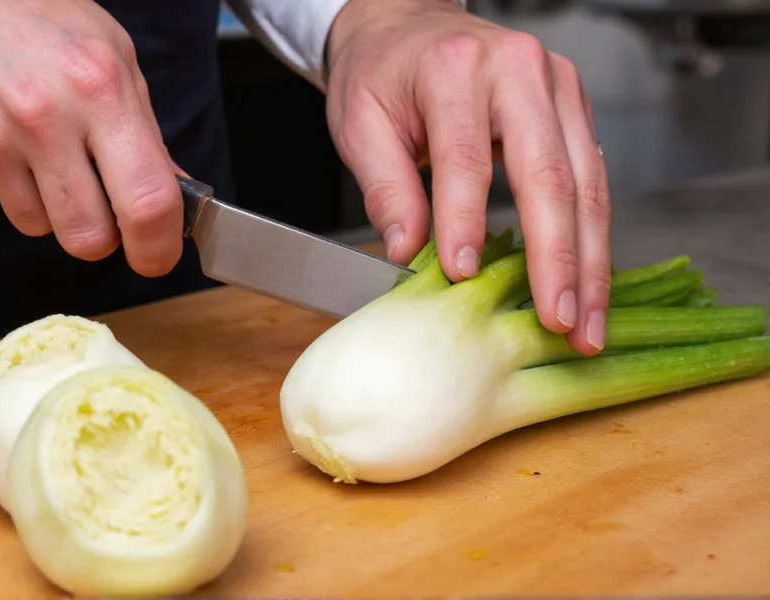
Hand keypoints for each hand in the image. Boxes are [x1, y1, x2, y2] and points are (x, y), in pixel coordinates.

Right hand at [0, 0, 183, 276]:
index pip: (147, 201)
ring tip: (42, 150)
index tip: (158, 256)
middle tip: (101, 207)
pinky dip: (7, 185)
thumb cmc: (33, 14)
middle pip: (89, 238)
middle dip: (103, 236)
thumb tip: (177, 193)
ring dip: (51, 207)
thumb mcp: (112, 56)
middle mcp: (42, 118)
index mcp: (99, 90)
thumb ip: (146, 132)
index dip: (159, 247)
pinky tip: (3, 139)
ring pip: (40, 228)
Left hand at [325, 0, 610, 355]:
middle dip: (558, 258)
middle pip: (550, 174)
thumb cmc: (382, 74)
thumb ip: (384, 187)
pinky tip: (589, 280)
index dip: (466, 222)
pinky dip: (592, 236)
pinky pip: (592, 178)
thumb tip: (406, 249)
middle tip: (559, 320)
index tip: (465, 276)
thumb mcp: (360, 124)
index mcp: (456, 69)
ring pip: (587, 183)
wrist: (409, 27)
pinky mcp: (573, 108)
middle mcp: (519, 70)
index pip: (466, 158)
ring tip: (586, 320)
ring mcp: (557, 87)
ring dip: (590, 260)